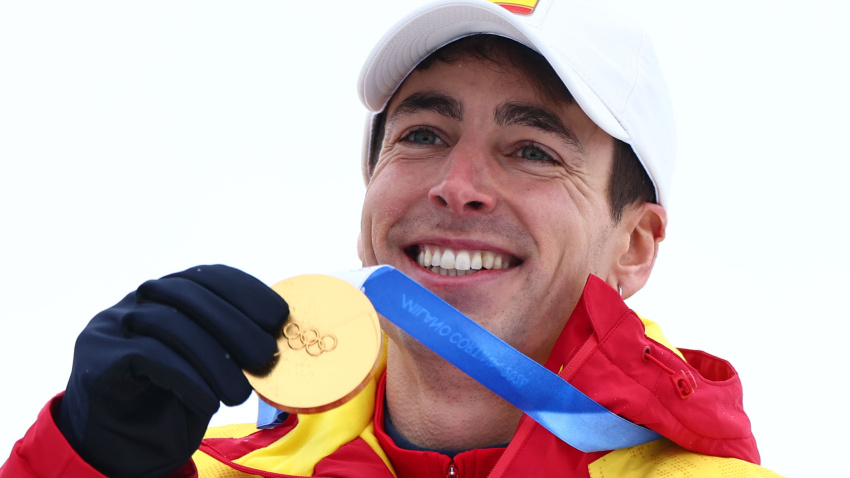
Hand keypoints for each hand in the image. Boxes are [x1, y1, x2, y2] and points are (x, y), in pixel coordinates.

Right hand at [57, 265, 287, 477]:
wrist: (121, 444)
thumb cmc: (173, 398)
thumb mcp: (209, 364)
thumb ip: (232, 342)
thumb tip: (278, 334)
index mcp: (170, 292)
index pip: (209, 275)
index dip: (246, 291)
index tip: (278, 315)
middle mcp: (139, 300)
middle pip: (190, 296)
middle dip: (234, 324)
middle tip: (264, 356)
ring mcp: (112, 325)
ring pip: (169, 325)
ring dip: (214, 360)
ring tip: (239, 393)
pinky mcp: (97, 356)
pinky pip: (146, 356)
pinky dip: (185, 377)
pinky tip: (208, 400)